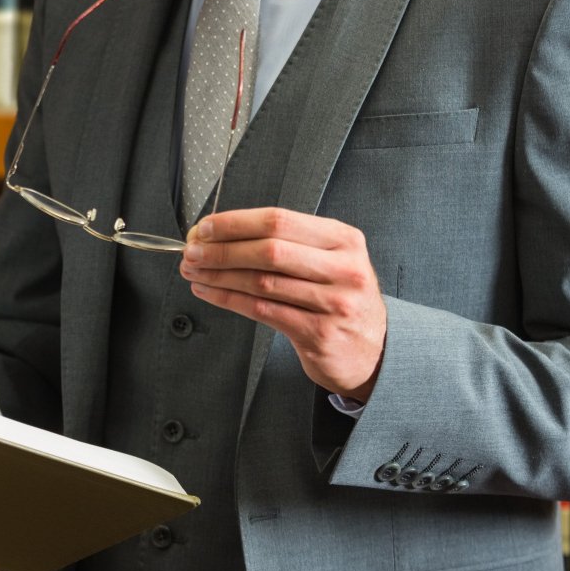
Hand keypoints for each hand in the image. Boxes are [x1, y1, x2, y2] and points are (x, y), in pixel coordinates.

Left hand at [180, 207, 386, 401]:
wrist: (376, 351)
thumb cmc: (342, 298)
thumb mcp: (331, 259)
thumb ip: (287, 243)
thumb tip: (222, 233)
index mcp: (343, 239)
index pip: (280, 220)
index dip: (236, 222)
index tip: (206, 227)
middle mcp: (343, 268)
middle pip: (269, 250)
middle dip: (222, 249)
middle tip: (192, 251)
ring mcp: (334, 302)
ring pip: (261, 282)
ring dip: (219, 275)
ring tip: (195, 271)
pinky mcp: (319, 334)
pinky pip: (262, 311)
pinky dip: (229, 299)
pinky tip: (211, 292)